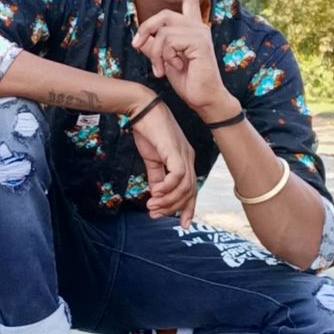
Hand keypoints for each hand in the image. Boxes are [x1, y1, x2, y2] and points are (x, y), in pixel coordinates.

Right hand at [127, 94, 196, 228]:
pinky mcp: (175, 151)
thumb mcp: (152, 159)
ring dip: (167, 200)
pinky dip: (167, 187)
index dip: (188, 208)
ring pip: (184, 187)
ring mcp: (184, 154)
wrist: (141, 109)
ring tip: (152, 205)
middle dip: (174, 208)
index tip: (182, 224)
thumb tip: (156, 195)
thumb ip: (156, 177)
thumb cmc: (148, 131)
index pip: (192, 190)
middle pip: (190, 192)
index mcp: (185, 160)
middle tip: (155, 214)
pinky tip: (156, 192)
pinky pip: (177, 175)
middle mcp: (189, 158)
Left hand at [132, 0, 223, 111]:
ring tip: (159, 69)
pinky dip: (162, 56)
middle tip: (137, 46)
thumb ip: (155, 48)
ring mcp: (199, 33)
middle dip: (146, 29)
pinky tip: (171, 68)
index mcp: (193, 29)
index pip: (189, 1)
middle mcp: (198, 27)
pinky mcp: (199, 42)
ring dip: (155, 52)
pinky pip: (168, 41)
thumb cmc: (189, 82)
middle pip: (164, 15)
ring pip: (163, 31)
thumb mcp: (165, 63)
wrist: (204, 99)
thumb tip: (141, 40)